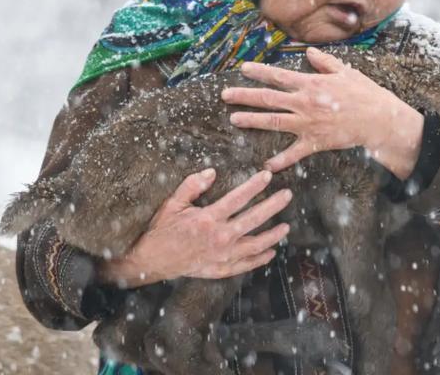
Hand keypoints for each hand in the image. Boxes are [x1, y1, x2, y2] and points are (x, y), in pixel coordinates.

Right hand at [98, 168, 291, 287]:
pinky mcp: (220, 268)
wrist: (152, 260)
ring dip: (272, 236)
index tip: (267, 175)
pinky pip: (244, 265)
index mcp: (208, 218)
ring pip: (254, 245)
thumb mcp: (172, 204)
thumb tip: (211, 171)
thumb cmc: (162, 229)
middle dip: (272, 206)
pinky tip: (270, 253)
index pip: (237, 198)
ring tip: (286, 227)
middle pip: (253, 220)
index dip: (254, 186)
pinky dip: (258, 260)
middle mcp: (219, 237)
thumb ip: (192, 186)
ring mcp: (221, 255)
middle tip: (287, 195)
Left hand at [221, 47, 423, 177]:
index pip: (278, 75)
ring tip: (234, 119)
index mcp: (310, 83)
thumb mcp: (345, 71)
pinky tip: (266, 166)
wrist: (378, 119)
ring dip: (252, 120)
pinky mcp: (315, 142)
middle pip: (268, 98)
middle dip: (244, 96)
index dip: (259, 72)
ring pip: (273, 122)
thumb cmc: (364, 93)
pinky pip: (294, 153)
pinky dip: (280, 160)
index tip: (242, 69)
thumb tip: (309, 53)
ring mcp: (307, 124)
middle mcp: (304, 103)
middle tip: (225, 95)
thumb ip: (324, 62)